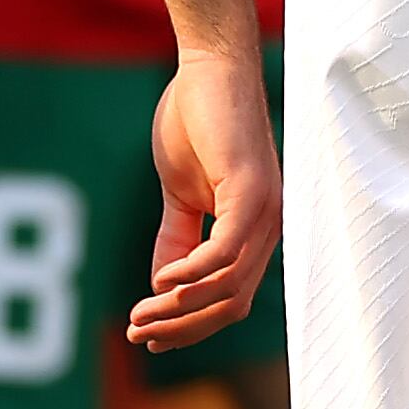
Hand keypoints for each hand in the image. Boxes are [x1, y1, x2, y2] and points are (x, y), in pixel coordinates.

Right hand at [132, 46, 280, 352]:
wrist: (209, 70)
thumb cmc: (197, 123)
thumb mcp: (181, 194)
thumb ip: (176, 238)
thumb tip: (161, 289)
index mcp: (255, 229)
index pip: (232, 298)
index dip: (191, 326)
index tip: (150, 338)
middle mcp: (269, 225)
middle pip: (233, 303)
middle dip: (183, 328)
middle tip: (138, 335)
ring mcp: (265, 208)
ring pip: (229, 285)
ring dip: (179, 309)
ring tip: (140, 316)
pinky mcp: (252, 188)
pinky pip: (226, 249)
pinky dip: (193, 273)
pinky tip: (162, 280)